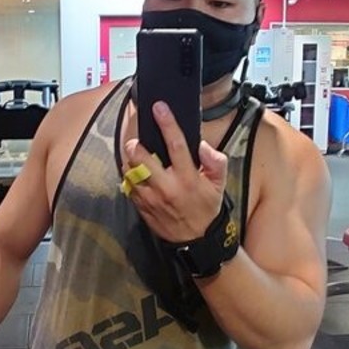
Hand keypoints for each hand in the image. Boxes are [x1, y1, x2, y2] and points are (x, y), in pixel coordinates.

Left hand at [123, 100, 226, 243]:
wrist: (196, 240)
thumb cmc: (206, 208)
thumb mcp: (219, 184)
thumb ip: (215, 161)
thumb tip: (201, 145)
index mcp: (188, 178)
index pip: (176, 145)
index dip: (167, 123)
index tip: (159, 107)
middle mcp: (167, 187)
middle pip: (142, 158)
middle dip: (135, 144)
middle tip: (136, 138)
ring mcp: (151, 198)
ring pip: (131, 172)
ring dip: (129, 160)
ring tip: (134, 153)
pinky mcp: (142, 207)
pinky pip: (129, 186)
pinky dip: (129, 176)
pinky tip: (135, 171)